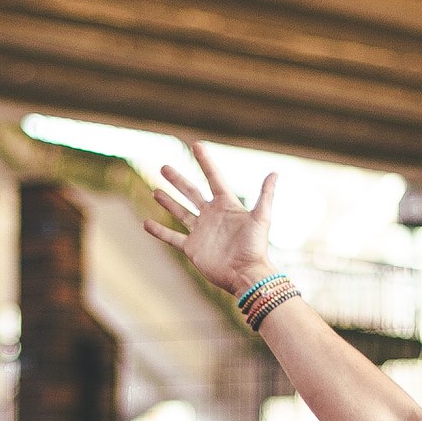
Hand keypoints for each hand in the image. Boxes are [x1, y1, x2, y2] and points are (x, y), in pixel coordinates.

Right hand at [144, 141, 280, 297]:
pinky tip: (146, 223)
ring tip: (155, 190)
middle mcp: (211, 216)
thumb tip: (275, 173)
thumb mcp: (261, 218)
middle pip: (191, 193)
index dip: (205, 162)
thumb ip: (265, 195)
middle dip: (178, 180)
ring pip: (180, 212)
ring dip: (168, 201)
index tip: (196, 145)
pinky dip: (159, 231)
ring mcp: (200, 232)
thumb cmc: (255, 247)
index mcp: (226, 205)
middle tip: (164, 167)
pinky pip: (172, 237)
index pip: (213, 178)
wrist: (246, 275)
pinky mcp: (192, 248)